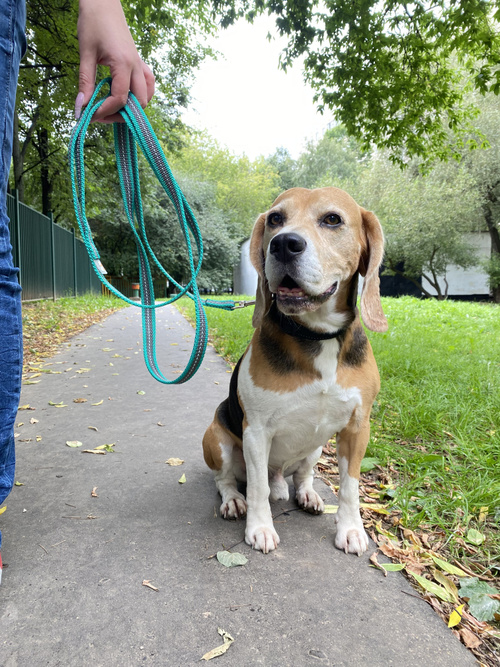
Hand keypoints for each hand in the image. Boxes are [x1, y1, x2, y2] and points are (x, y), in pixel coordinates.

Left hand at [76, 0, 154, 121]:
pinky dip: (141, 95)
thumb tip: (81, 106)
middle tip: (102, 114)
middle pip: (138, 103)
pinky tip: (128, 96)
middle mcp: (136, 67)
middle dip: (121, 114)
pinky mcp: (139, 62)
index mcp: (123, 64)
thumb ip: (85, 81)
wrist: (103, 2)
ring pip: (146, 96)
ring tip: (114, 107)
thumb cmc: (93, 22)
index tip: (91, 115)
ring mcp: (140, 65)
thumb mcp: (85, 53)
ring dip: (134, 107)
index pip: (120, 98)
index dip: (106, 111)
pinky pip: (148, 85)